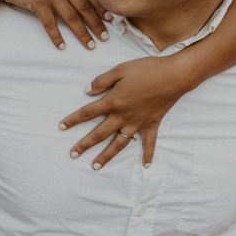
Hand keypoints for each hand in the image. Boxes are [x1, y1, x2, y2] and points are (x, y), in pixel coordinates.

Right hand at [0, 0, 110, 50]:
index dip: (100, 6)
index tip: (109, 18)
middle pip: (84, 6)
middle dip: (97, 23)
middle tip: (105, 37)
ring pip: (71, 17)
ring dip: (82, 33)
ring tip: (90, 45)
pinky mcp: (38, 3)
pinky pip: (51, 24)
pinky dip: (56, 37)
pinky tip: (62, 46)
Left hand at [58, 55, 190, 167]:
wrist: (174, 75)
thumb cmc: (147, 69)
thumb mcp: (120, 69)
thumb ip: (102, 81)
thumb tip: (87, 91)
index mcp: (113, 101)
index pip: (88, 112)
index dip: (73, 120)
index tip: (61, 127)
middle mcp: (123, 116)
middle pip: (99, 133)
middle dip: (84, 145)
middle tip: (72, 155)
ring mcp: (138, 123)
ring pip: (119, 143)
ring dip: (106, 155)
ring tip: (96, 166)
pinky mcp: (152, 124)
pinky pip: (149, 143)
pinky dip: (148, 154)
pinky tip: (145, 166)